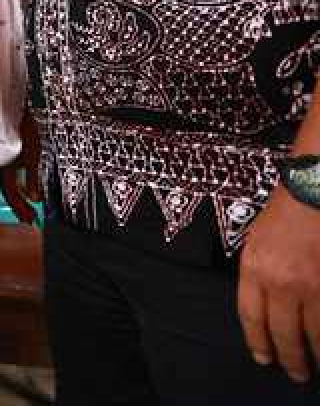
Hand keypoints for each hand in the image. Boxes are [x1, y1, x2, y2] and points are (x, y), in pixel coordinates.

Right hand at [0, 111, 43, 224]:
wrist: (7, 103)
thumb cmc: (19, 123)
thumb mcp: (32, 153)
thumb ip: (32, 178)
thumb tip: (35, 198)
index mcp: (3, 167)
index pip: (12, 195)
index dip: (22, 209)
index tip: (31, 220)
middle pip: (7, 190)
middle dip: (18, 205)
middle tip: (29, 217)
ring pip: (4, 180)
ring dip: (16, 194)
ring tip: (27, 202)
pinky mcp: (0, 148)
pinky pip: (4, 169)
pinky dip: (14, 178)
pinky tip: (22, 180)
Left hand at [237, 185, 319, 382]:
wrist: (314, 191)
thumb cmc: (285, 213)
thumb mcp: (256, 241)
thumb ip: (258, 275)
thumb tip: (263, 307)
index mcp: (254, 268)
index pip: (251, 316)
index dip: (257, 341)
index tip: (263, 357)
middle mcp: (281, 282)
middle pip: (282, 331)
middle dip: (288, 356)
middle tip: (295, 372)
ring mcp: (312, 286)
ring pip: (313, 332)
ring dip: (314, 353)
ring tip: (316, 365)